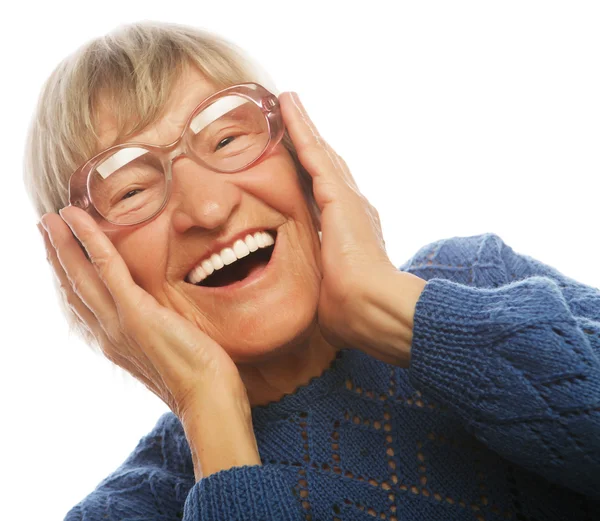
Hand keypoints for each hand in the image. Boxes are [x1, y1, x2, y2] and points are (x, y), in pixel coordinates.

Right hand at [39, 207, 247, 420]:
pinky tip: (76, 219)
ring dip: (63, 243)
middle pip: (74, 287)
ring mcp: (118, 323)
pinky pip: (106, 268)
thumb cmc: (199, 378)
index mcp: (116, 342)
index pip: (84, 303)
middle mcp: (108, 333)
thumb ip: (158, 333)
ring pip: (81, 274)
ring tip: (51, 218)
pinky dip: (89, 240)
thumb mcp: (170, 352)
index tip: (61, 254)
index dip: (70, 276)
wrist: (208, 400)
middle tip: (46, 226)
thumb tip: (165, 321)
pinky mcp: (135, 313)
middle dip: (57, 255)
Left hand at [279, 92, 425, 365]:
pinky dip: (300, 127)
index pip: (325, 197)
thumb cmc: (351, 312)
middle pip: (325, 167)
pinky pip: (313, 153)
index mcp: (349, 233)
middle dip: (309, 142)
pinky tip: (287, 105)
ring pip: (319, 153)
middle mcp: (353, 209)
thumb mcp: (329, 295)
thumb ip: (322, 287)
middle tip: (291, 116)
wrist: (372, 310)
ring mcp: (347, 200)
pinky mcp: (338, 194)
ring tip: (287, 102)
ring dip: (303, 126)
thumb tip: (317, 303)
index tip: (299, 161)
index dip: (313, 175)